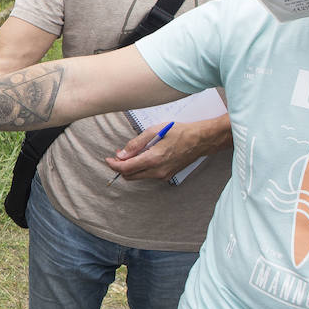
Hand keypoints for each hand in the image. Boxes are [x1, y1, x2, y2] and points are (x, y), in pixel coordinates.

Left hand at [104, 115, 227, 182]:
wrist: (200, 140)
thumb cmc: (180, 132)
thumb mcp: (155, 131)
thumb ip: (136, 144)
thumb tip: (121, 154)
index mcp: (153, 159)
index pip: (126, 168)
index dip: (113, 164)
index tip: (108, 158)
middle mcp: (157, 171)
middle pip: (130, 176)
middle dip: (120, 166)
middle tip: (118, 154)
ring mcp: (163, 175)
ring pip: (138, 176)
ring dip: (130, 167)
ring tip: (131, 153)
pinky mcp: (167, 175)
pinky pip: (148, 175)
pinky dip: (141, 168)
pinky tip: (142, 156)